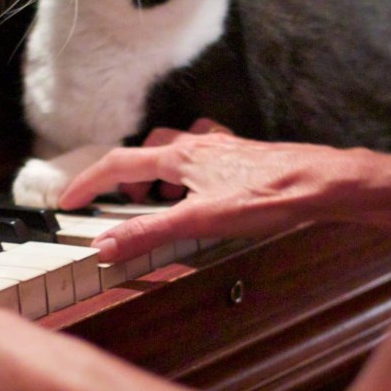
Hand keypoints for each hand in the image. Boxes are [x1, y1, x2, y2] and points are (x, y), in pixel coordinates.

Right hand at [58, 121, 366, 262]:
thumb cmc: (268, 196)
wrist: (321, 182)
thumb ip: (149, 233)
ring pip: (179, 148)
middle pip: (147, 151)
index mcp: (180, 156)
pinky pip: (210, 153)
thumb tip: (106, 244)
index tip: (69, 200)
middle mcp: (198, 145)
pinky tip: (208, 187)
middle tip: (125, 202)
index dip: (89, 182)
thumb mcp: (199, 222)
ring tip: (163, 197)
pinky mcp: (247, 157)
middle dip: (128, 176)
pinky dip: (196, 168)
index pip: (118, 163)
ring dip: (162, 169)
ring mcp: (224, 149)